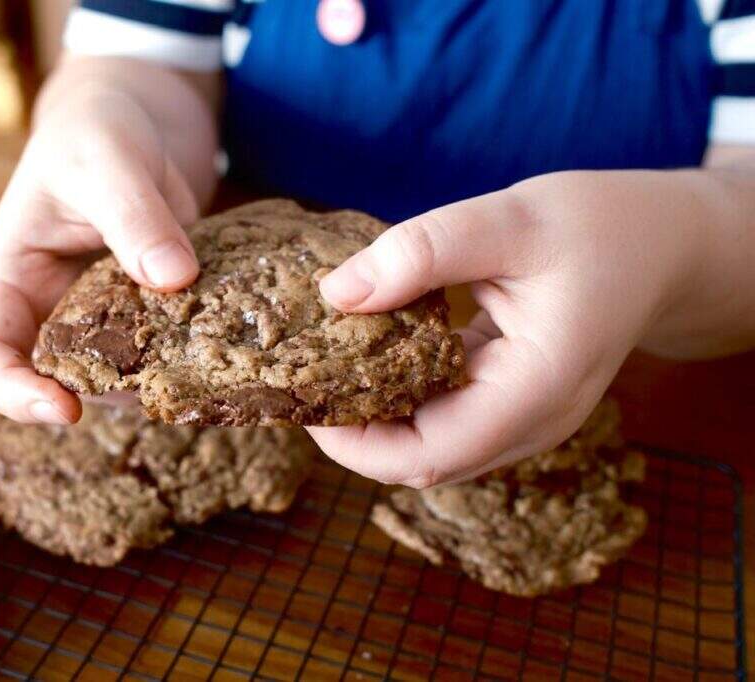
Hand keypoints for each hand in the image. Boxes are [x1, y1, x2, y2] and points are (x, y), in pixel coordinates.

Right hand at [0, 60, 216, 423]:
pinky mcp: (157, 305)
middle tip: (154, 392)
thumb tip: (173, 278)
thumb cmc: (98, 124)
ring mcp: (109, 310)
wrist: (141, 109)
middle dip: (99, 395)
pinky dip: (191, 351)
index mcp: (14, 272)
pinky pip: (168, 344)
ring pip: (120, 370)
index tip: (65, 410)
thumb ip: (134, 216)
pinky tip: (223, 343)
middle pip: (57, 375)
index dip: (12, 391)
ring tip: (198, 366)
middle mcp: (56, 302)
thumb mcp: (108, 159)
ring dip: (154, 378)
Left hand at [310, 170, 709, 487]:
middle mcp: (531, 423)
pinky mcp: (511, 402)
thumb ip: (424, 252)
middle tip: (299, 377)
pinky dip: (399, 396)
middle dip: (352, 432)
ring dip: (373, 417)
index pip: (429, 455)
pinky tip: (368, 353)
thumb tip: (336, 293)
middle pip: (421, 461)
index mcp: (537, 389)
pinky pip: (444, 418)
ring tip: (323, 365)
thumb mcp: (510, 219)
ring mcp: (523, 420)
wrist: (661, 244)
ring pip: (429, 445)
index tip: (304, 397)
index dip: (355, 443)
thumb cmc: (599, 225)